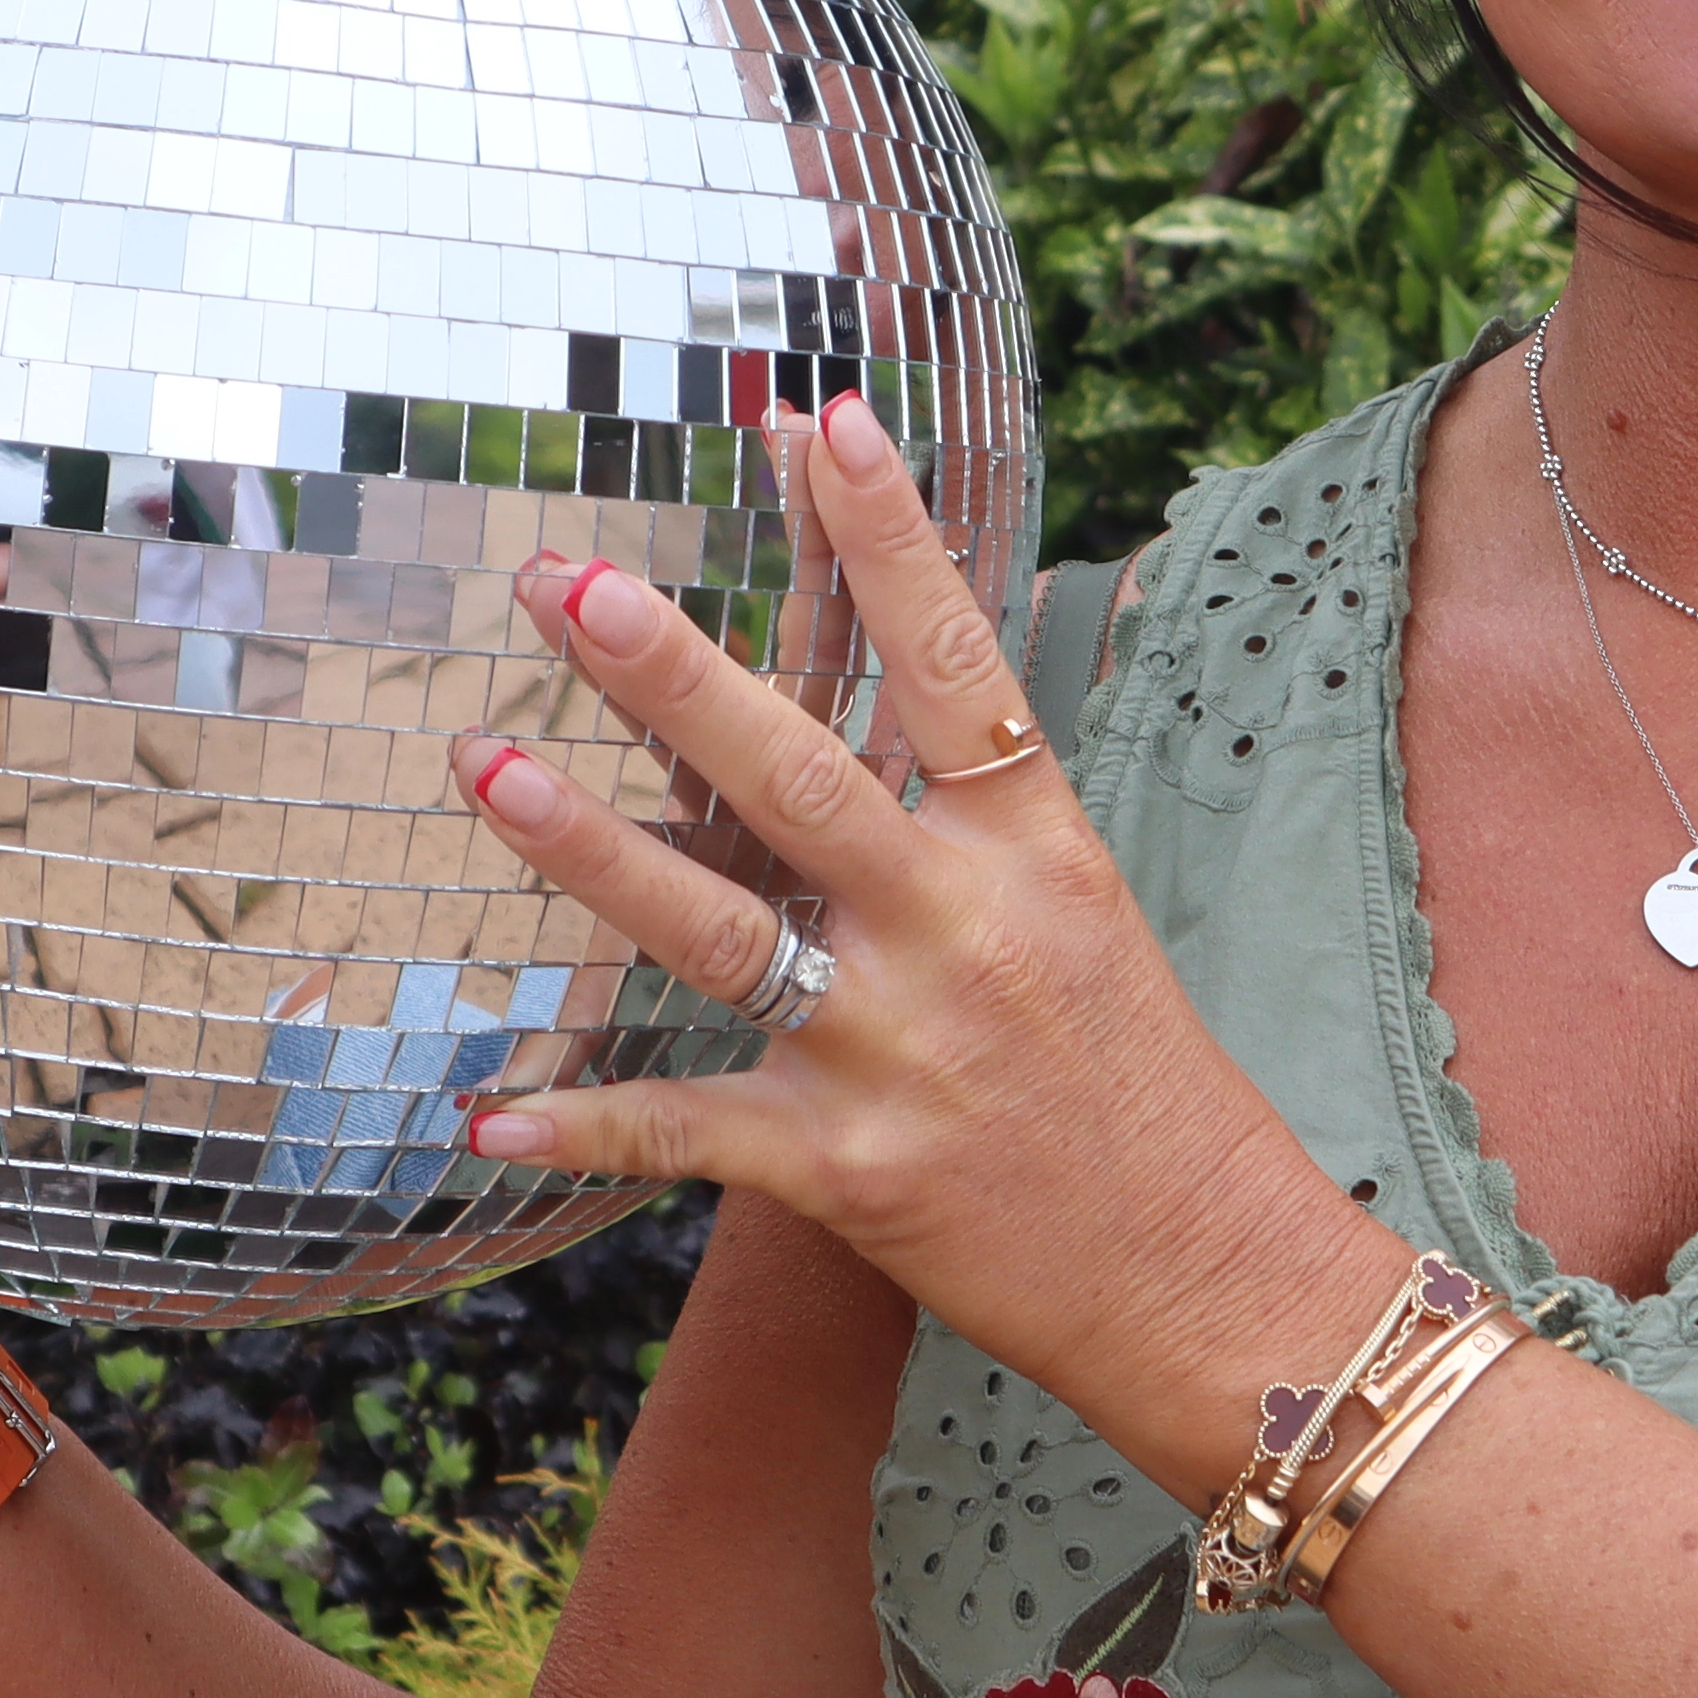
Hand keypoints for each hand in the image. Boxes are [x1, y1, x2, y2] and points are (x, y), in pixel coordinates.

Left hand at [445, 401, 1387, 1470]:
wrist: (1211, 1275)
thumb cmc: (1144, 1084)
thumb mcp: (1081, 914)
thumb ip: (968, 819)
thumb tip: (870, 704)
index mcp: (1037, 851)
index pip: (953, 660)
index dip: (888, 538)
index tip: (822, 423)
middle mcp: (965, 932)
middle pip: (802, 778)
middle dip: (677, 678)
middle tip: (573, 587)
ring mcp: (900, 1050)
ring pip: (723, 931)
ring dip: (593, 850)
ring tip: (487, 766)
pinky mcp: (848, 1169)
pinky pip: (690, 1133)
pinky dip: (587, 1128)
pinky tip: (485, 1117)